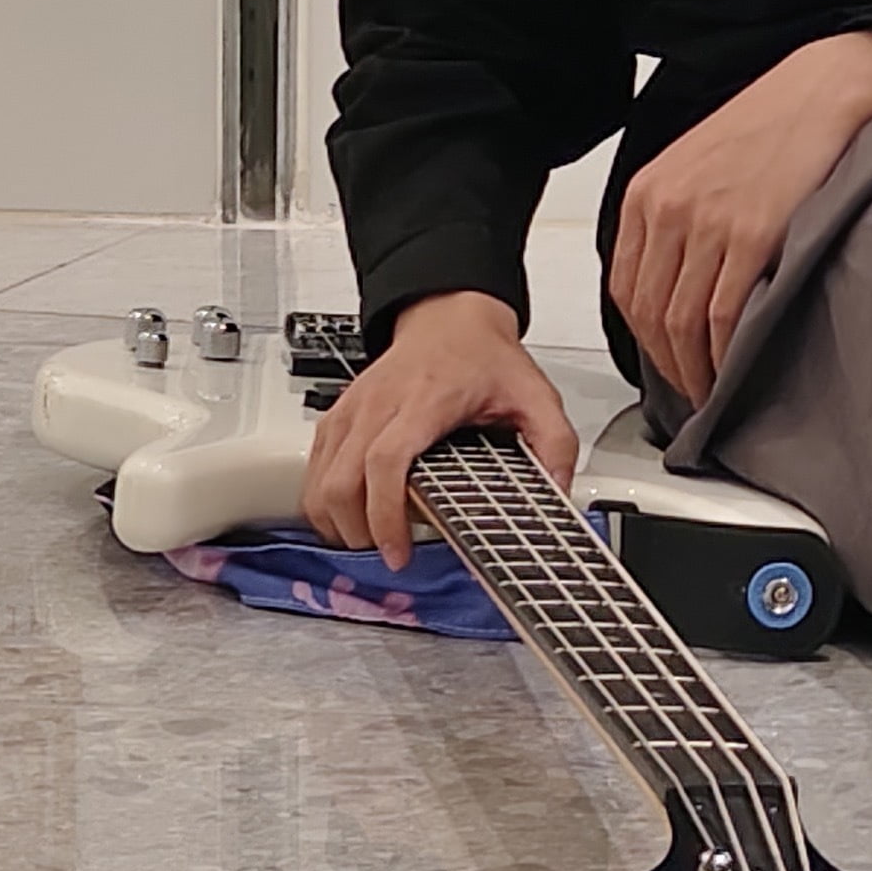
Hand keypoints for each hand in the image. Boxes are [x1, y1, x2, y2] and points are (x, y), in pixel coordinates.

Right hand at [302, 291, 580, 570]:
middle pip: (342, 480)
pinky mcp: (337, 415)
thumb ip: (555, 443)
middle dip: (357, 531)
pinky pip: (314, 467)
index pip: (386, 460)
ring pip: (318, 479)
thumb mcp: (534, 394)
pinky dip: (322, 500)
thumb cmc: (482, 355)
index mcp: (426, 400)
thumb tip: (557, 490)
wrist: (450, 316)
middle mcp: (379, 404)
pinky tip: (347, 517)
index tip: (397, 549)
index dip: (385, 514)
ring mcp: (352, 409)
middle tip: (388, 554)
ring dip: (335, 521)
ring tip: (368, 541)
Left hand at [610, 28, 871, 405]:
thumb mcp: (700, 164)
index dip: (643, 340)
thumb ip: (678, 218)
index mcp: (648, 192)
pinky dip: (725, 355)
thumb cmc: (774, 124)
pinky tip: (735, 369)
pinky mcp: (752, 235)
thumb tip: (678, 285)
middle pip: (650, 314)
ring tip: (716, 393)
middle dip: (668, 367)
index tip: (664, 365)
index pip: (626, 289)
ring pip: (682, 323)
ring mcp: (708, 223)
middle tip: (692, 395)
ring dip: (695, 371)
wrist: (826, 89)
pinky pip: (723, 315)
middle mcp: (668, 208)